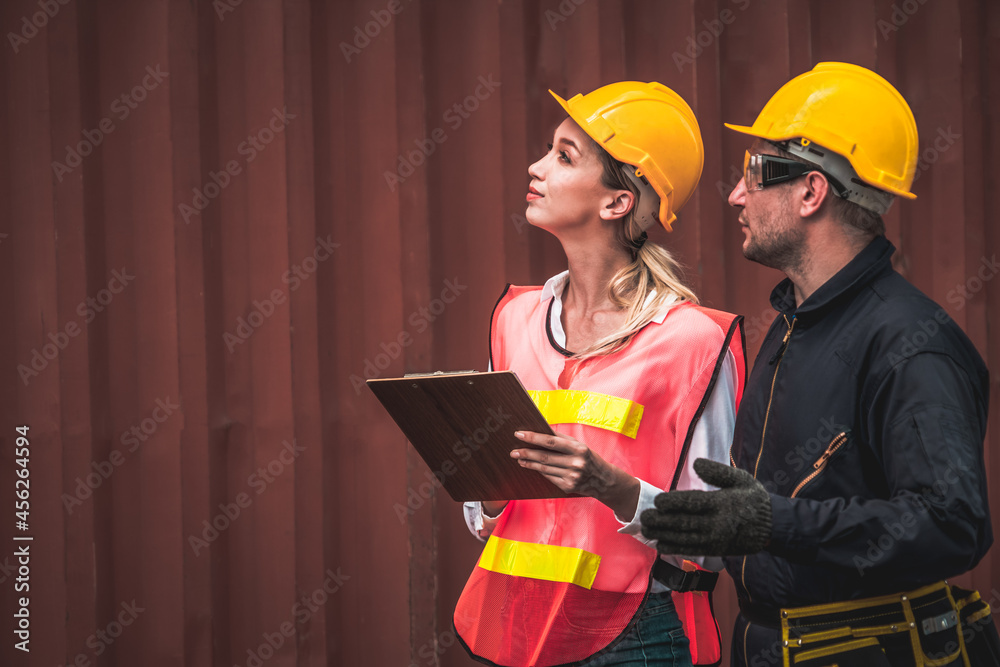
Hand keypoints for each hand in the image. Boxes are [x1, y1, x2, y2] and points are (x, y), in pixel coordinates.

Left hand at [511, 430, 638, 518]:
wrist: (604, 480)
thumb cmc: (589, 458)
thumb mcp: (580, 445)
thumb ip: (562, 440)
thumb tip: (540, 432)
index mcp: (579, 449)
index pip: (551, 442)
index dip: (533, 437)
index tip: (519, 434)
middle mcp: (576, 463)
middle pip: (545, 457)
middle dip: (526, 452)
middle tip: (513, 450)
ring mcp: (572, 477)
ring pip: (544, 468)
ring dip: (529, 462)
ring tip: (519, 457)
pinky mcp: (568, 487)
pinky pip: (549, 477)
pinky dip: (538, 470)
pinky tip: (530, 465)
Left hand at [640, 458, 771, 556]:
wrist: (772, 527)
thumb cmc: (753, 499)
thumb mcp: (740, 479)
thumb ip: (718, 472)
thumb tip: (696, 463)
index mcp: (721, 503)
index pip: (692, 502)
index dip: (673, 502)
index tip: (657, 501)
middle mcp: (716, 523)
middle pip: (684, 522)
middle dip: (661, 520)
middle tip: (643, 517)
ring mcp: (715, 539)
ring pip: (684, 538)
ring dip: (663, 535)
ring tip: (646, 531)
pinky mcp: (715, 549)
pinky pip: (692, 550)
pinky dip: (675, 549)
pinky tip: (661, 546)